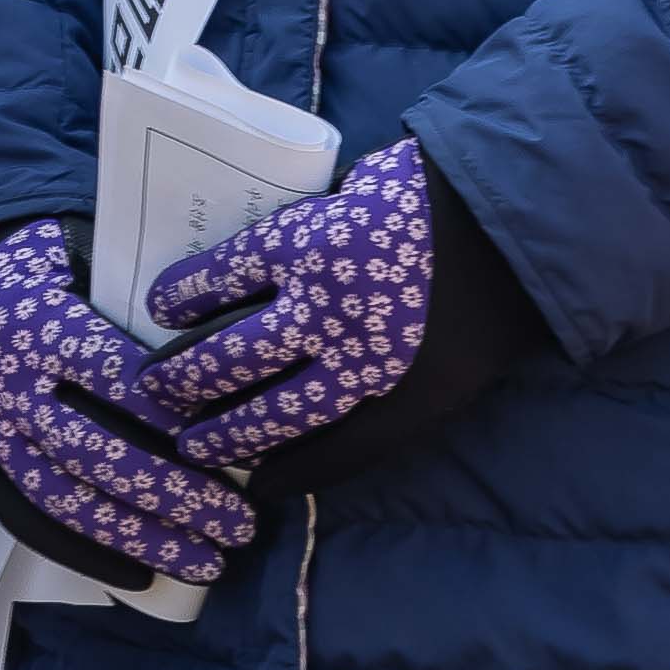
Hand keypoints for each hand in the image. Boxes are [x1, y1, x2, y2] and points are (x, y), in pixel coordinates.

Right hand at [0, 217, 254, 587]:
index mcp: (38, 323)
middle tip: (241, 526)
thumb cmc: (55, 273)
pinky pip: (31, 520)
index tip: (235, 446)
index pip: (110, 375)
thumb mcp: (86, 257)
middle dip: (174, 495)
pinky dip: (86, 552)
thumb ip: (139, 292)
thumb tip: (220, 331)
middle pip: (95, 451)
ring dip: (140, 537)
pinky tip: (142, 575)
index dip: (171, 414)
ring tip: (207, 563)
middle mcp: (8, 384)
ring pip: (66, 497)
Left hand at [139, 139, 443, 471]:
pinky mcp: (404, 402)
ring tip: (189, 446)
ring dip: (226, 432)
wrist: (516, 233)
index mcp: (304, 241)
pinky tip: (264, 483)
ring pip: (274, 412)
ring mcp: (364, 362)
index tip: (156, 308)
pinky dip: (298, 469)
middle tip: (153, 390)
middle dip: (184, 376)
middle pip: (230, 354)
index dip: (181, 295)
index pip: (219, 277)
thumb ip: (307, 222)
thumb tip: (261, 255)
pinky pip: (339, 449)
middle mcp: (323, 307)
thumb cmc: (432, 194)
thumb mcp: (350, 186)